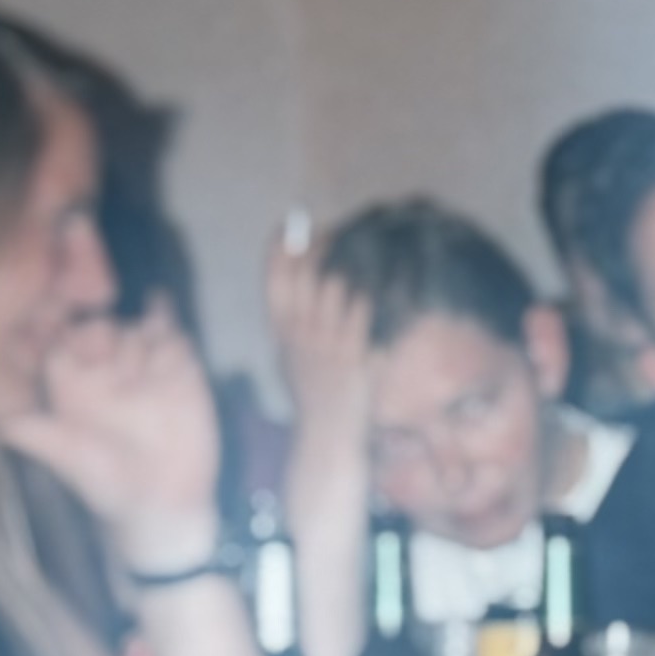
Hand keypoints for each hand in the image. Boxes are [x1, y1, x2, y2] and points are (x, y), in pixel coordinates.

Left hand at [5, 306, 222, 571]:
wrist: (163, 504)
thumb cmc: (107, 483)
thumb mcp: (67, 458)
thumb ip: (35, 434)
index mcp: (72, 387)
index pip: (61, 344)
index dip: (61, 334)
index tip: (66, 339)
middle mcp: (105, 374)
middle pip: (98, 328)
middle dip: (99, 333)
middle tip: (108, 364)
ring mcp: (143, 370)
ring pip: (134, 328)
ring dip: (134, 340)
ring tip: (138, 378)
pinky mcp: (180, 370)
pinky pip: (172, 335)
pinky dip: (165, 318)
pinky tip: (161, 306)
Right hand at [267, 219, 373, 450]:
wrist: (327, 432)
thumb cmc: (312, 391)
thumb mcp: (290, 355)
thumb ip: (291, 322)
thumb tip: (301, 281)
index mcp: (281, 332)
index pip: (273, 280)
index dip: (279, 248)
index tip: (289, 223)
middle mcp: (299, 333)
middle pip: (303, 274)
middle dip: (317, 246)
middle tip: (332, 231)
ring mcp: (326, 342)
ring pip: (334, 285)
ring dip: (349, 265)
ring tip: (362, 252)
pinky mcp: (354, 353)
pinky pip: (362, 309)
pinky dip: (370, 294)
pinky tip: (381, 281)